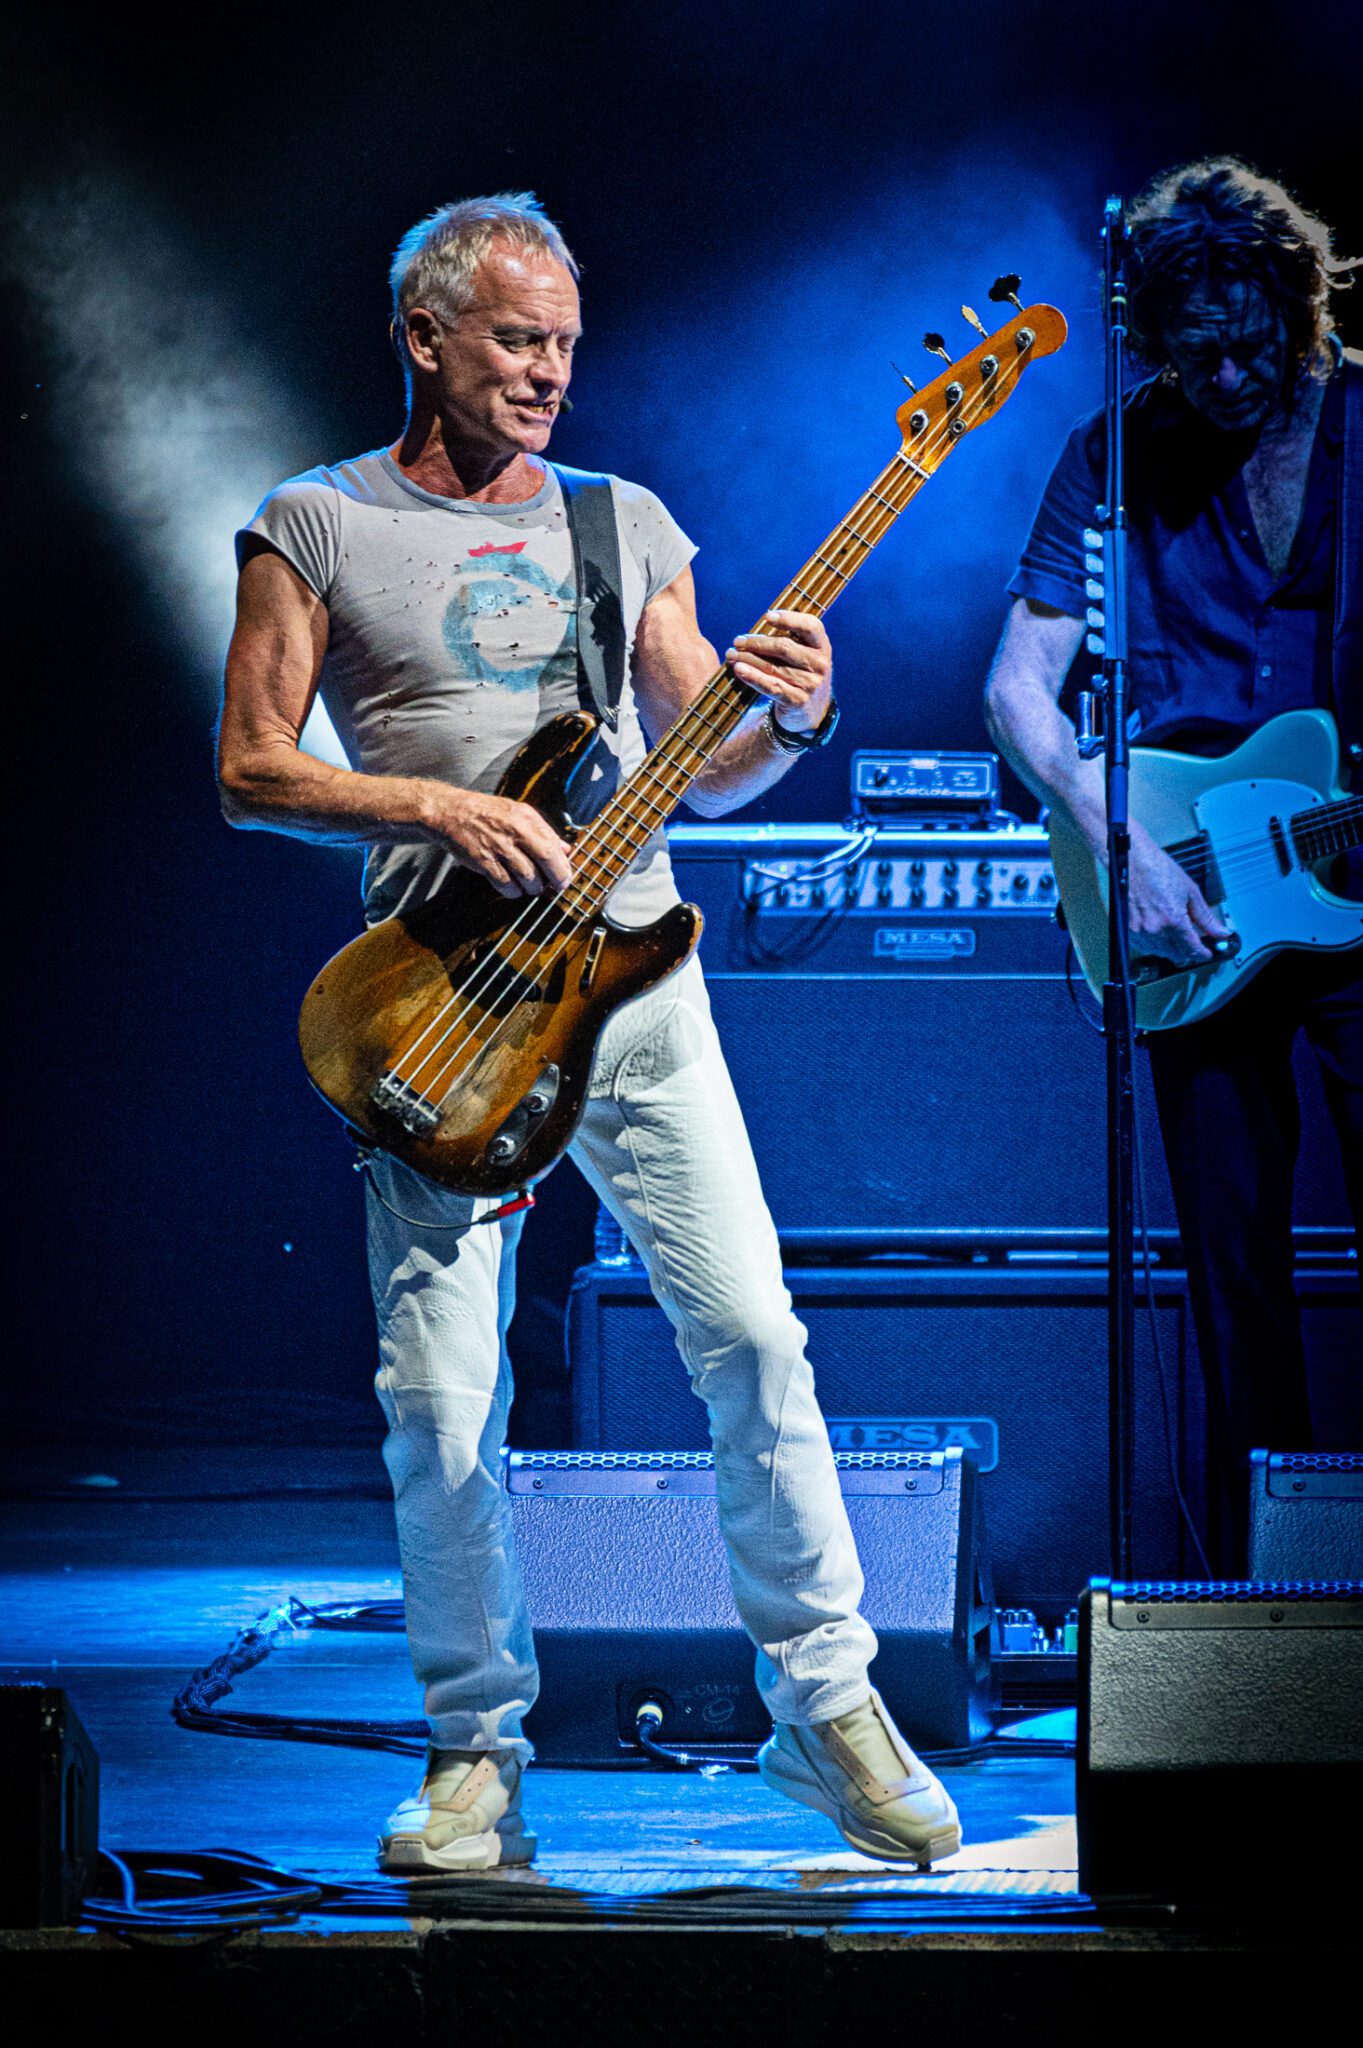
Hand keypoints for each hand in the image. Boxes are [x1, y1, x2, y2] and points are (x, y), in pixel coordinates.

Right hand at [436, 788, 572, 898]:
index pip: (553, 846)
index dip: (562, 866)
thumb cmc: (486, 813)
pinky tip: (515, 888)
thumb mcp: (518, 813)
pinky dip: (514, 891)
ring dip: (533, 887)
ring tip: (532, 887)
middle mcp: (514, 831)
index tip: (565, 877)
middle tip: (555, 887)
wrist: (451, 812)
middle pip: (545, 861)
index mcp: (525, 818)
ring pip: (527, 877)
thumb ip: (543, 831)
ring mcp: (498, 847)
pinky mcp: (483, 862)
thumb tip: (565, 850)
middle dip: (555, 879)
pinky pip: (506, 885)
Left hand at [727, 609, 832, 732]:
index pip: (810, 626)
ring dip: (748, 659)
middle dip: (756, 642)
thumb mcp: (805, 655)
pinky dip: (753, 677)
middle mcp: (820, 664)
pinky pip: (771, 686)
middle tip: (737, 641)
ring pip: (773, 667)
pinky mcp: (797, 701)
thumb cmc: (801, 674)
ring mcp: (810, 684)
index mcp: (822, 647)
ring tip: (731, 654)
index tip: (767, 616)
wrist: (813, 711)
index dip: (789, 619)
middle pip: (784, 647)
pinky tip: (739, 669)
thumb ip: (789, 639)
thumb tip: (753, 631)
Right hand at [1126, 819, 1229, 965]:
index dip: (1203, 953)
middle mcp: (1155, 930)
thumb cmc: (1158, 870)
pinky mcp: (1127, 930)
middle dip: (1188, 952)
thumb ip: (1206, 917)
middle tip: (1194, 941)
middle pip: (1177, 956)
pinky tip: (1160, 931)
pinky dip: (1155, 944)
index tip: (1208, 952)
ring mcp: (1139, 932)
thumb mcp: (1190, 891)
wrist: (1131, 860)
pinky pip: (1145, 948)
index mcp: (1173, 920)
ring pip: (1161, 953)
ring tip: (1176, 933)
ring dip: (1172, 949)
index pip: (1193, 949)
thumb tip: (1221, 932)